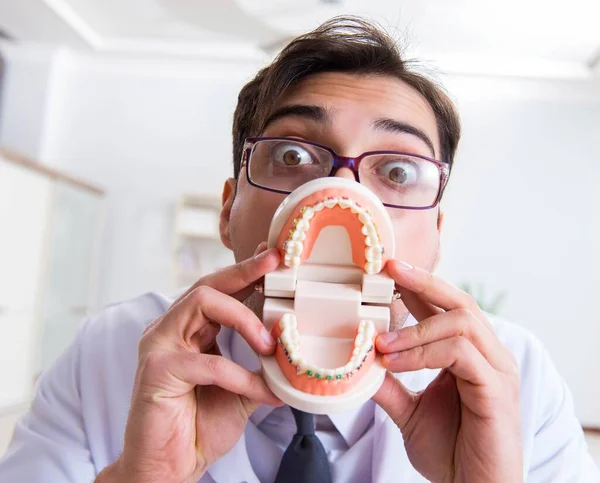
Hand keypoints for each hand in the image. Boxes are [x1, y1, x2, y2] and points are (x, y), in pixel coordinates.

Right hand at [96, 243, 282, 482]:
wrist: (170, 467)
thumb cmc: (199, 427)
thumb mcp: (241, 390)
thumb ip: (259, 366)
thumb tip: (295, 352)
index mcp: (188, 331)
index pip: (218, 291)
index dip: (245, 272)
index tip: (272, 258)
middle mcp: (170, 330)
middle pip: (207, 284)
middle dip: (243, 270)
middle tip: (273, 263)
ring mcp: (158, 346)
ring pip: (201, 302)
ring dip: (243, 318)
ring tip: (270, 343)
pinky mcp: (156, 369)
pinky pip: (207, 361)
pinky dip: (239, 374)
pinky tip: (258, 390)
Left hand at [372, 260, 521, 482]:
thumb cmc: (452, 452)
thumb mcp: (410, 411)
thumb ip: (389, 385)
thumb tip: (359, 362)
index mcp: (472, 355)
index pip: (446, 308)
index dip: (418, 286)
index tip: (387, 270)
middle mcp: (490, 356)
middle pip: (460, 302)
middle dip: (423, 282)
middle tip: (389, 270)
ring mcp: (497, 370)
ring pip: (461, 322)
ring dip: (415, 329)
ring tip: (382, 344)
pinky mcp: (497, 390)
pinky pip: (459, 353)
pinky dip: (423, 353)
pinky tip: (396, 362)